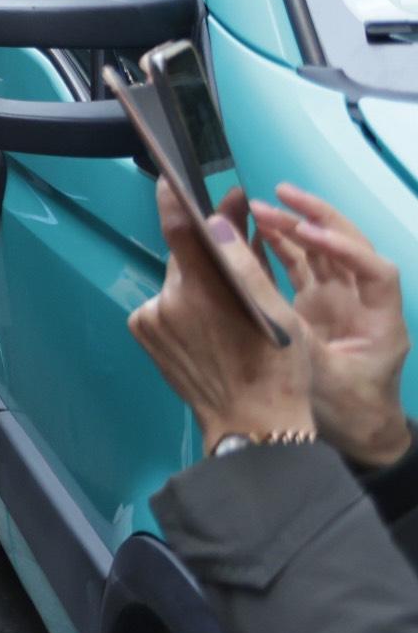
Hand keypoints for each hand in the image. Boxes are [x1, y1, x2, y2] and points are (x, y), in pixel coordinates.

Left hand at [128, 179, 314, 446]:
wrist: (250, 424)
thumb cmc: (274, 369)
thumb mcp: (275, 311)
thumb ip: (242, 261)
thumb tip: (217, 218)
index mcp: (204, 291)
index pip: (178, 228)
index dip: (174, 197)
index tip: (172, 174)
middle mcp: (168, 300)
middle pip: (185, 257)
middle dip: (207, 247)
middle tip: (232, 238)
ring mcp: (152, 318)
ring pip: (177, 282)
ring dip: (197, 284)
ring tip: (226, 309)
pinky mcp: (143, 332)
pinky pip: (164, 305)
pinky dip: (182, 306)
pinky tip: (206, 328)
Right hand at [251, 184, 411, 466]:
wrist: (355, 438)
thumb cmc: (345, 408)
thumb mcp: (318, 369)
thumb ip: (288, 326)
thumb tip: (251, 289)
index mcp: (381, 320)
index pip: (374, 269)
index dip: (344, 247)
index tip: (308, 234)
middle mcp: (364, 303)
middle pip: (350, 248)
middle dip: (319, 219)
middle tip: (281, 195)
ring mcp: (341, 303)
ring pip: (323, 254)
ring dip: (294, 228)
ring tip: (257, 207)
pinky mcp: (317, 308)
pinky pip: (302, 269)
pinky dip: (282, 248)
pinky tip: (256, 232)